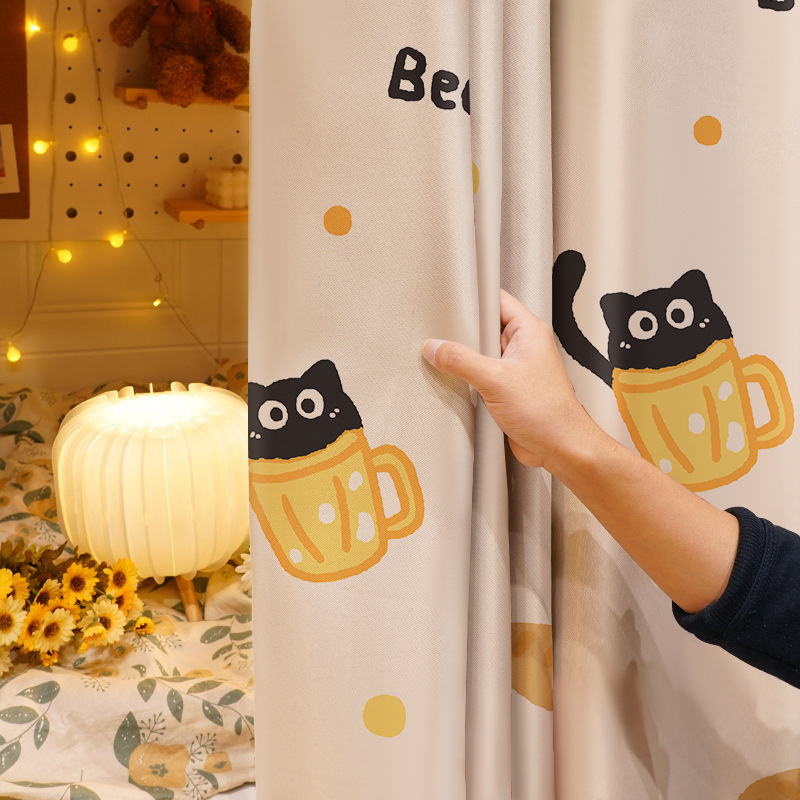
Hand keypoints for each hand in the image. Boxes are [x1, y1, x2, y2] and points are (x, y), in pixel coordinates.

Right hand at [422, 289, 595, 469]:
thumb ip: (461, 361)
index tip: (448, 300)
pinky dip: (468, 379)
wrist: (560, 448)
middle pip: (485, 327)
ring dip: (463, 359)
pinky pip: (482, 376)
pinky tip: (452, 381)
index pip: (497, 300)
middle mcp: (523, 346)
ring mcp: (515, 369)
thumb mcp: (495, 380)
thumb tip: (434, 347)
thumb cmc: (546, 412)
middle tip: (436, 332)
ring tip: (440, 356)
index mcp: (528, 331)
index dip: (473, 298)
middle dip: (462, 332)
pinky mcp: (508, 390)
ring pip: (481, 354)